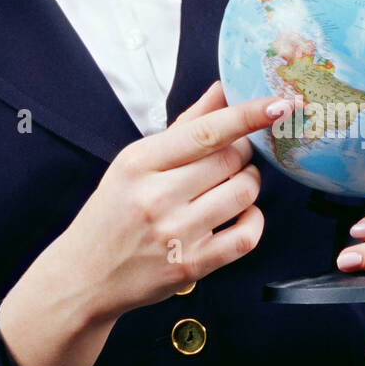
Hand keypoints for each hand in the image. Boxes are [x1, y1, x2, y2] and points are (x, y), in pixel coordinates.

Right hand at [56, 80, 288, 326]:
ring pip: (244, 192)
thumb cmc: (113, 214)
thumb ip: (183, 126)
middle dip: (244, 153)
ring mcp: (175, 233)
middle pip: (232, 159)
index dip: (249, 115)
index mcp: (139, 163)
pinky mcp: (191, 265)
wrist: (85, 276)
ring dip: (249, 183)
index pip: (206, 132)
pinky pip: (247, 236)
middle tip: (233, 158)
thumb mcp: (134, 163)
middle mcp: (156, 197)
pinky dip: (254, 220)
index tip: (279, 104)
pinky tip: (241, 215)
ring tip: (232, 185)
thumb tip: (221, 89)